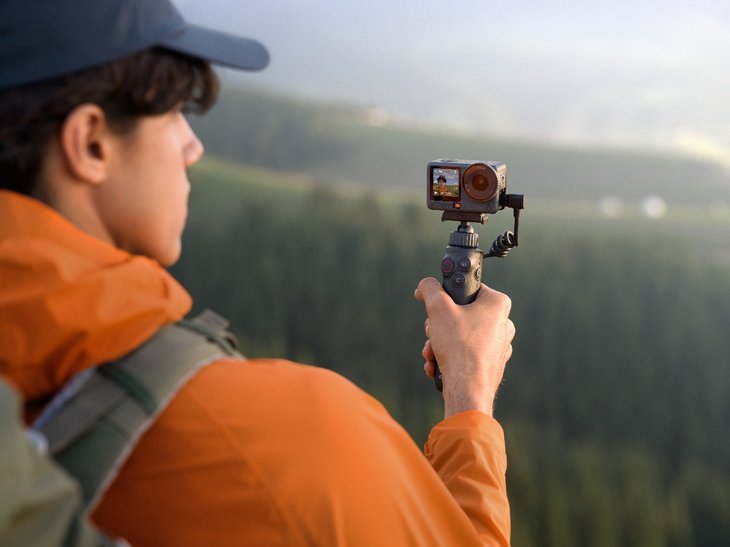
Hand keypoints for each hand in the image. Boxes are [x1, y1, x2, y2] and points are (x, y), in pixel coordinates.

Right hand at [414, 277, 514, 417]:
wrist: (467, 390)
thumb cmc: (459, 347)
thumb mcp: (438, 309)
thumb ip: (429, 289)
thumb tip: (424, 286)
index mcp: (497, 304)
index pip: (468, 289)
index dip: (447, 297)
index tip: (436, 305)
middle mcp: (502, 323)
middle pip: (460, 315)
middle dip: (439, 326)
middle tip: (433, 333)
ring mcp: (498, 345)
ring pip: (460, 336)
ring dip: (439, 344)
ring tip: (432, 353)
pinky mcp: (491, 363)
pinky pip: (465, 354)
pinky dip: (449, 357)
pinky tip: (437, 365)